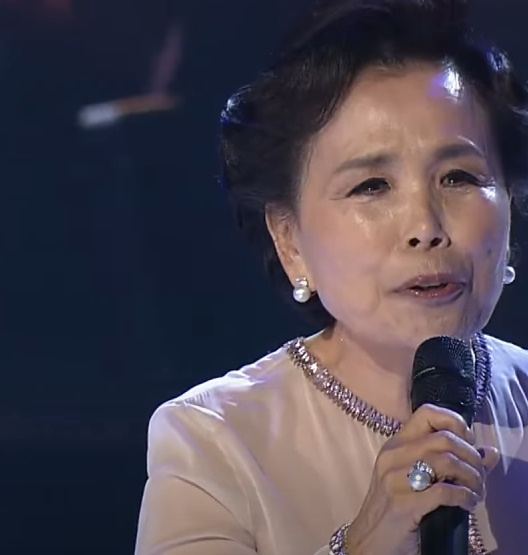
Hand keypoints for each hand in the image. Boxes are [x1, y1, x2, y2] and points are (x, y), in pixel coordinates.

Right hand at [346, 404, 499, 554]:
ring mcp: (395, 479)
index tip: (468, 443)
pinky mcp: (402, 504)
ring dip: (471, 478)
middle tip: (479, 476)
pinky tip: (468, 504)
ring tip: (476, 491)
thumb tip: (490, 453)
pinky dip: (464, 497)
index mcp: (395, 444)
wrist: (369, 540)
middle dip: (471, 457)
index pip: (426, 413)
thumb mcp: (415, 478)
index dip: (455, 422)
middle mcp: (393, 456)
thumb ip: (450, 462)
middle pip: (444, 438)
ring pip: (446, 461)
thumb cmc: (394, 508)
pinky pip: (443, 492)